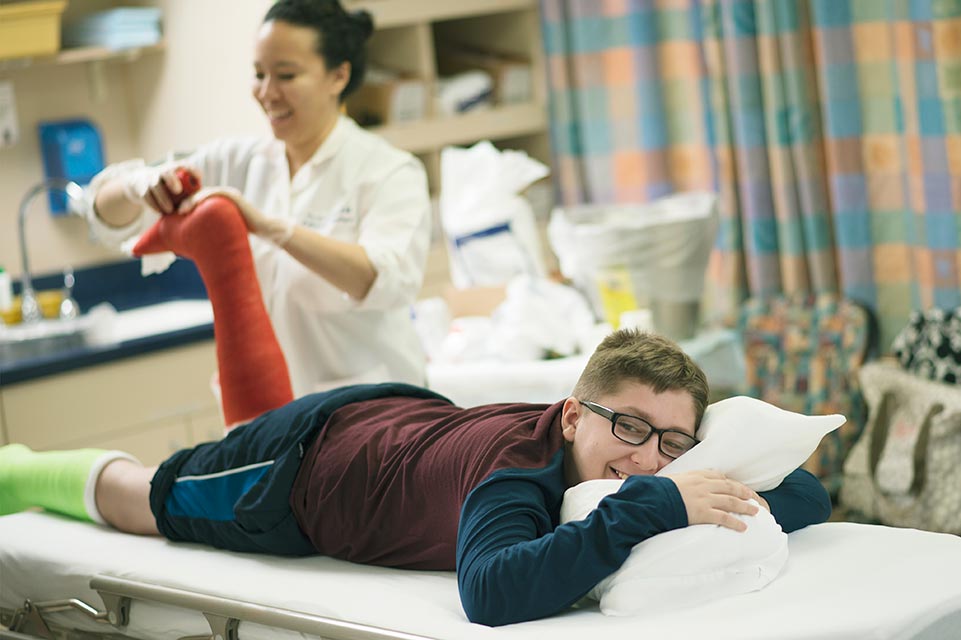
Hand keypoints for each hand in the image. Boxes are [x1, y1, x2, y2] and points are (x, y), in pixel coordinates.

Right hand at [122, 164, 199, 214]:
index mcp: (175, 169)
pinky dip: (153, 204)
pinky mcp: (141, 187)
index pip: (185, 165)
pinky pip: (146, 195)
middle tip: (178, 190)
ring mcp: (150, 178)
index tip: (200, 178)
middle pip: (166, 172)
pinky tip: (160, 211)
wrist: (139, 183)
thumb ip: (190, 192)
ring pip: (155, 185)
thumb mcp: (178, 185)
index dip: (192, 170)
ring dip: (162, 198)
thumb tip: (204, 203)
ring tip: (170, 210)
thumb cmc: (168, 188)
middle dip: (172, 180)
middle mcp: (162, 171)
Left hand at [177, 186, 294, 246]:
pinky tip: (189, 207)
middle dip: (183, 202)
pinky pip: (211, 193)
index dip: (186, 206)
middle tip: (172, 213)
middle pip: (197, 194)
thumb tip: (197, 247)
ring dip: (188, 201)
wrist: (265, 230)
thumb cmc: (247, 234)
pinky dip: (199, 199)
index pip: (198, 200)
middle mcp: (222, 195)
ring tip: (179, 211)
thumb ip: (213, 232)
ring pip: (202, 193)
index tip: (174, 216)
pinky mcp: (231, 195)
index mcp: (220, 202)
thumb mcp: (225, 231)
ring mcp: (227, 194)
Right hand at [665, 469, 761, 531]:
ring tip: (755, 511)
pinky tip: (743, 527)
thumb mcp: (673, 479)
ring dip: (745, 507)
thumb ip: (683, 481)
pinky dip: (735, 522)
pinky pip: (724, 518)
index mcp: (696, 475)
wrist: (653, 499)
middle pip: (730, 487)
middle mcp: (704, 485)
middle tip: (754, 498)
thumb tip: (683, 483)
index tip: (738, 487)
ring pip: (731, 501)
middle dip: (744, 492)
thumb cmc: (659, 490)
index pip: (719, 477)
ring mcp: (705, 499)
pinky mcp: (703, 513)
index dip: (731, 482)